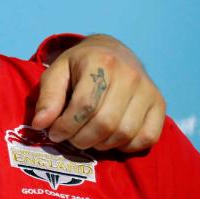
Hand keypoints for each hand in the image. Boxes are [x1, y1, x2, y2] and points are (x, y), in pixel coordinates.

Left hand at [32, 34, 165, 151]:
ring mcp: (148, 90)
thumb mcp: (57, 72)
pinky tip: (109, 139)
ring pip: (125, 133)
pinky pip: (147, 138)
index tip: (53, 133)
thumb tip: (39, 124)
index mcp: (101, 62)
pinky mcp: (160, 104)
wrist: (112, 51)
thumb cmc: (80, 65)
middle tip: (69, 139)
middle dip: (81, 139)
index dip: (66, 126)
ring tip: (86, 138)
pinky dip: (126, 146)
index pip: (84, 105)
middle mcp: (129, 75)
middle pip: (105, 122)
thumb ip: (48, 97)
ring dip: (101, 144)